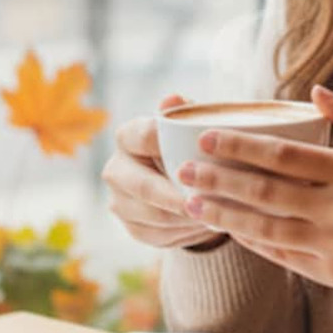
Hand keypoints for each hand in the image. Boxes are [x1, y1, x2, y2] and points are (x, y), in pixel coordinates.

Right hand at [101, 94, 221, 249]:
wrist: (181, 180)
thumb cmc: (189, 144)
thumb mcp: (190, 126)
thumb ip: (184, 113)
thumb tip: (174, 98)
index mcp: (127, 136)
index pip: (145, 136)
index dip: (170, 145)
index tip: (200, 155)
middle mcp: (116, 169)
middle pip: (143, 186)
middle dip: (176, 195)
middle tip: (207, 199)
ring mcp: (120, 202)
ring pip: (153, 215)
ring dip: (185, 216)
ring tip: (216, 213)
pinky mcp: (133, 229)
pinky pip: (159, 234)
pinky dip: (186, 231)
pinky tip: (207, 224)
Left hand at [176, 85, 332, 300]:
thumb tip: (316, 91)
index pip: (284, 155)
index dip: (242, 146)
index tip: (209, 137)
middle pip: (265, 191)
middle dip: (219, 179)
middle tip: (185, 170)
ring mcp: (331, 244)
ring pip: (264, 228)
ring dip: (224, 215)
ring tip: (192, 203)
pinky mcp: (328, 273)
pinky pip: (279, 255)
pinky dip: (251, 241)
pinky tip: (229, 228)